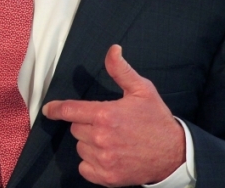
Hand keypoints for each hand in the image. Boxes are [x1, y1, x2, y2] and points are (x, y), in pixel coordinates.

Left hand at [42, 45, 184, 186]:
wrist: (175, 154)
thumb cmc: (156, 120)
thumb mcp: (142, 90)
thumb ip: (121, 70)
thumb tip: (113, 50)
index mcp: (106, 115)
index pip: (70, 110)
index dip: (56, 109)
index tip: (49, 109)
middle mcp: (101, 138)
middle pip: (75, 128)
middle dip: (85, 124)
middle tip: (106, 124)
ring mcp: (104, 159)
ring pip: (80, 147)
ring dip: (89, 143)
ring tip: (111, 140)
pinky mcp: (107, 177)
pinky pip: (85, 167)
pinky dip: (92, 163)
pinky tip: (107, 155)